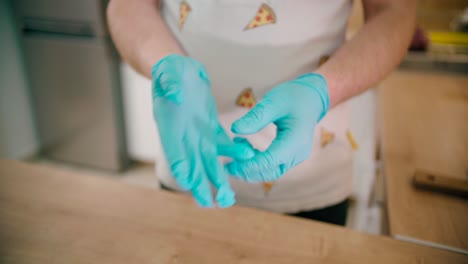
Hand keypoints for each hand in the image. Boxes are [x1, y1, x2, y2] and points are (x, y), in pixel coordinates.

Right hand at [152, 54, 253, 207]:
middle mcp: (184, 136)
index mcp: (170, 127)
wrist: (180, 70)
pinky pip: (224, 144)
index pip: (174, 152)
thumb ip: (170, 85)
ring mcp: (198, 134)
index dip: (182, 168)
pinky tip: (248, 158)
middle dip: (201, 186)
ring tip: (229, 197)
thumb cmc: (170, 71)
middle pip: (193, 166)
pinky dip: (234, 153)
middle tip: (212, 205)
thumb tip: (176, 96)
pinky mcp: (211, 128)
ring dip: (219, 179)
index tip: (191, 184)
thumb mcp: (168, 74)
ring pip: (210, 161)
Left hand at [226, 73, 329, 181]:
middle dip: (247, 171)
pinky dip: (257, 162)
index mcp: (295, 141)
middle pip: (270, 171)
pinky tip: (246, 148)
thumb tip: (235, 129)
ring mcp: (295, 157)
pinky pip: (272, 165)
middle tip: (227, 165)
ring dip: (251, 167)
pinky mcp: (290, 156)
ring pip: (270, 171)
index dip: (248, 166)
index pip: (269, 161)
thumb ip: (256, 117)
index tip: (229, 165)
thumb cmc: (295, 96)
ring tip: (235, 152)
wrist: (312, 98)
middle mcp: (297, 154)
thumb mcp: (274, 101)